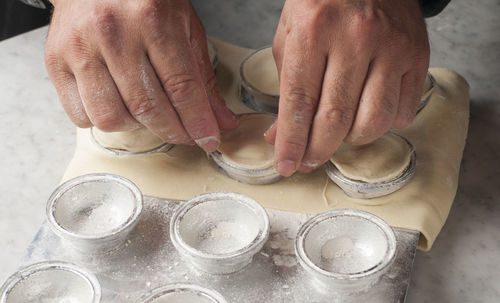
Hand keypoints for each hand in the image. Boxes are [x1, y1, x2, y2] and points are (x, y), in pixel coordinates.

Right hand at [44, 0, 237, 151]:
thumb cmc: (144, 1)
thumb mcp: (184, 28)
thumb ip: (203, 78)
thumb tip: (221, 122)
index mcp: (152, 20)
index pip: (181, 87)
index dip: (198, 122)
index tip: (209, 140)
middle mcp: (113, 33)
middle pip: (148, 108)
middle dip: (173, 131)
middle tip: (185, 135)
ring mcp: (80, 48)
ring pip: (111, 118)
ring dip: (136, 127)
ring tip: (146, 112)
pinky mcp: (55, 61)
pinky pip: (80, 116)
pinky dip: (102, 120)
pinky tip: (116, 103)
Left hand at [265, 0, 428, 175]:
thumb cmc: (321, 3)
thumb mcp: (290, 36)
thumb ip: (286, 87)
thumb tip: (281, 136)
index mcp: (314, 30)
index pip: (300, 101)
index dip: (291, 142)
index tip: (286, 165)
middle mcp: (355, 39)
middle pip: (335, 118)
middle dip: (317, 151)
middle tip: (307, 161)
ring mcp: (391, 47)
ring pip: (372, 122)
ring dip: (350, 141)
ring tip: (336, 136)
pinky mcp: (416, 55)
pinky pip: (401, 111)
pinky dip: (381, 125)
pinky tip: (364, 113)